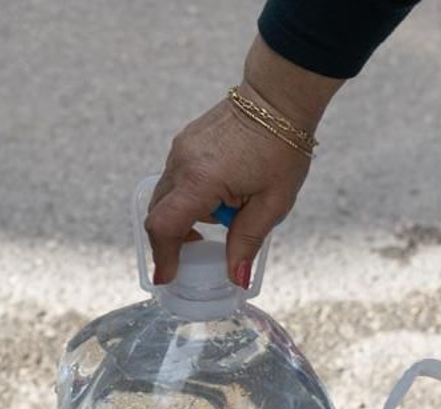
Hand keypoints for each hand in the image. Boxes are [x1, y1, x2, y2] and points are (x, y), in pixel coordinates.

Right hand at [146, 36, 343, 286]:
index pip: (164, 227)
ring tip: (222, 218)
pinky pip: (176, 178)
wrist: (278, 99)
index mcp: (201, 180)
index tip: (167, 277)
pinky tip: (219, 196)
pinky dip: (189, 196)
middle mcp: (182, 163)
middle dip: (172, 240)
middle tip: (194, 258)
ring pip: (167, 196)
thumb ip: (247, 241)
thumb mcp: (272, 204)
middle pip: (159, 213)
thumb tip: (236, 278)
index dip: (163, 256)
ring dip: (185, 216)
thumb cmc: (282, 148)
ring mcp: (180, 149)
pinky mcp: (185, 141)